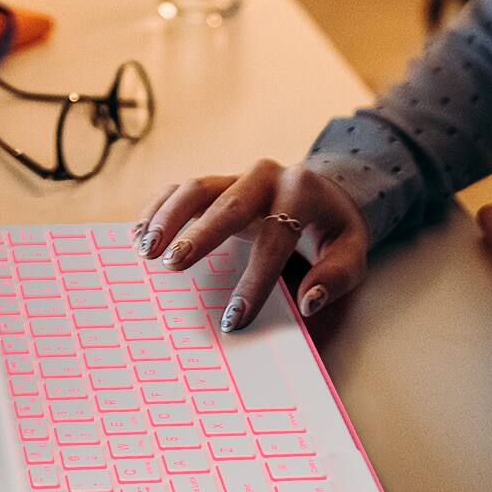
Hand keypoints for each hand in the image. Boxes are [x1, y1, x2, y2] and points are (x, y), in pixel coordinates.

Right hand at [132, 160, 368, 330]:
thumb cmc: (334, 227)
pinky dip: (158, 208)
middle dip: (201, 234)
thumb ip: (336, 276)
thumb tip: (309, 301)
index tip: (234, 317)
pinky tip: (139, 233)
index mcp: (302, 191)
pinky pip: (181, 189)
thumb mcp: (352, 250)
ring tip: (146, 249)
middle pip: (230, 203)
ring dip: (169, 217)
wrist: (325, 187)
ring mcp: (236, 175)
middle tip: (174, 264)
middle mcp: (266, 176)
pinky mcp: (216, 182)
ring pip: (198, 188)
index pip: (277, 235)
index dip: (256, 278)